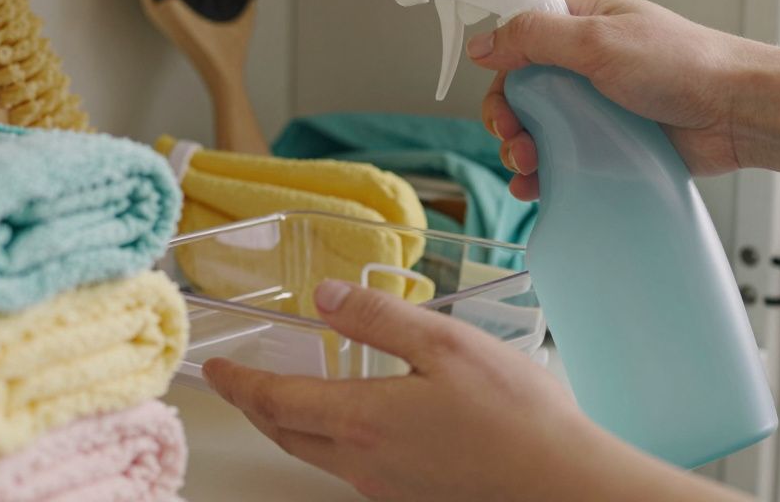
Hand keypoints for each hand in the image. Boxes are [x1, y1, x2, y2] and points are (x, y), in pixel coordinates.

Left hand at [202, 280, 740, 501]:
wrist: (563, 485)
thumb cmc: (515, 415)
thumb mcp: (446, 345)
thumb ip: (381, 319)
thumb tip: (327, 297)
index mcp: (363, 420)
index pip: (277, 400)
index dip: (241, 383)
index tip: (216, 370)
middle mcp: (364, 462)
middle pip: (286, 434)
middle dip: (254, 406)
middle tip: (234, 385)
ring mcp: (387, 485)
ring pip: (315, 454)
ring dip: (287, 424)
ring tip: (279, 399)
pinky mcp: (413, 494)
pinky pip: (349, 467)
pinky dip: (326, 439)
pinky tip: (349, 423)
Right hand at [470, 0, 771, 198]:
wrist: (739, 113)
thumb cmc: (684, 65)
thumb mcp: (598, 41)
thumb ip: (534, 38)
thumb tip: (482, 44)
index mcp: (584, 24)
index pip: (521, 42)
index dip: (502, 72)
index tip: (501, 100)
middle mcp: (588, 62)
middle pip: (524, 91)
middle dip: (508, 118)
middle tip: (512, 138)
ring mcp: (600, 105)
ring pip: (540, 129)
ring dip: (522, 150)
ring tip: (527, 166)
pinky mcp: (613, 143)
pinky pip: (566, 159)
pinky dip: (545, 175)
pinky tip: (536, 188)